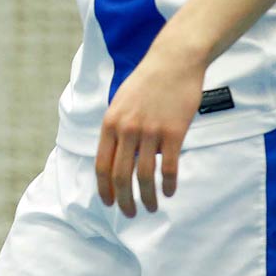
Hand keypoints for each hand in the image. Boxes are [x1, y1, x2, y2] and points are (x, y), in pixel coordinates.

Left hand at [94, 40, 206, 216]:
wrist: (173, 61)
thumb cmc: (148, 82)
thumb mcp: (122, 103)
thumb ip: (117, 129)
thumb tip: (118, 158)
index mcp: (110, 123)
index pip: (102, 165)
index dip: (104, 188)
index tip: (109, 203)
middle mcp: (127, 129)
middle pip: (120, 175)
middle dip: (124, 200)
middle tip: (129, 214)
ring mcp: (150, 131)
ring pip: (144, 176)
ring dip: (146, 198)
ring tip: (151, 208)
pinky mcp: (173, 132)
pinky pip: (168, 167)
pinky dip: (168, 185)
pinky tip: (169, 192)